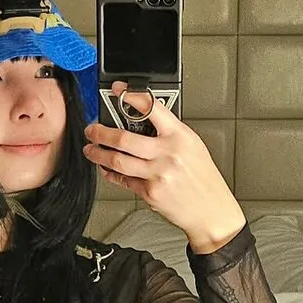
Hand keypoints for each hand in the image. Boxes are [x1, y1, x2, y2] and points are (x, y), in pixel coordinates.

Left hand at [84, 82, 246, 253]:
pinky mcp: (149, 193)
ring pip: (116, 161)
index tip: (118, 91)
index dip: (130, 96)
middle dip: (100, 133)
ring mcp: (157, 174)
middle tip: (92, 130)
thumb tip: (142, 121)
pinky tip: (106, 169)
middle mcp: (167, 154)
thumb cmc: (203, 179)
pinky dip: (111, 173)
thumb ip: (169, 134)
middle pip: (123, 138)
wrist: (211, 211)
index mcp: (180, 136)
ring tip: (91, 149)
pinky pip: (123, 180)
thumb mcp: (193, 146)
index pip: (152, 108)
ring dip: (98, 154)